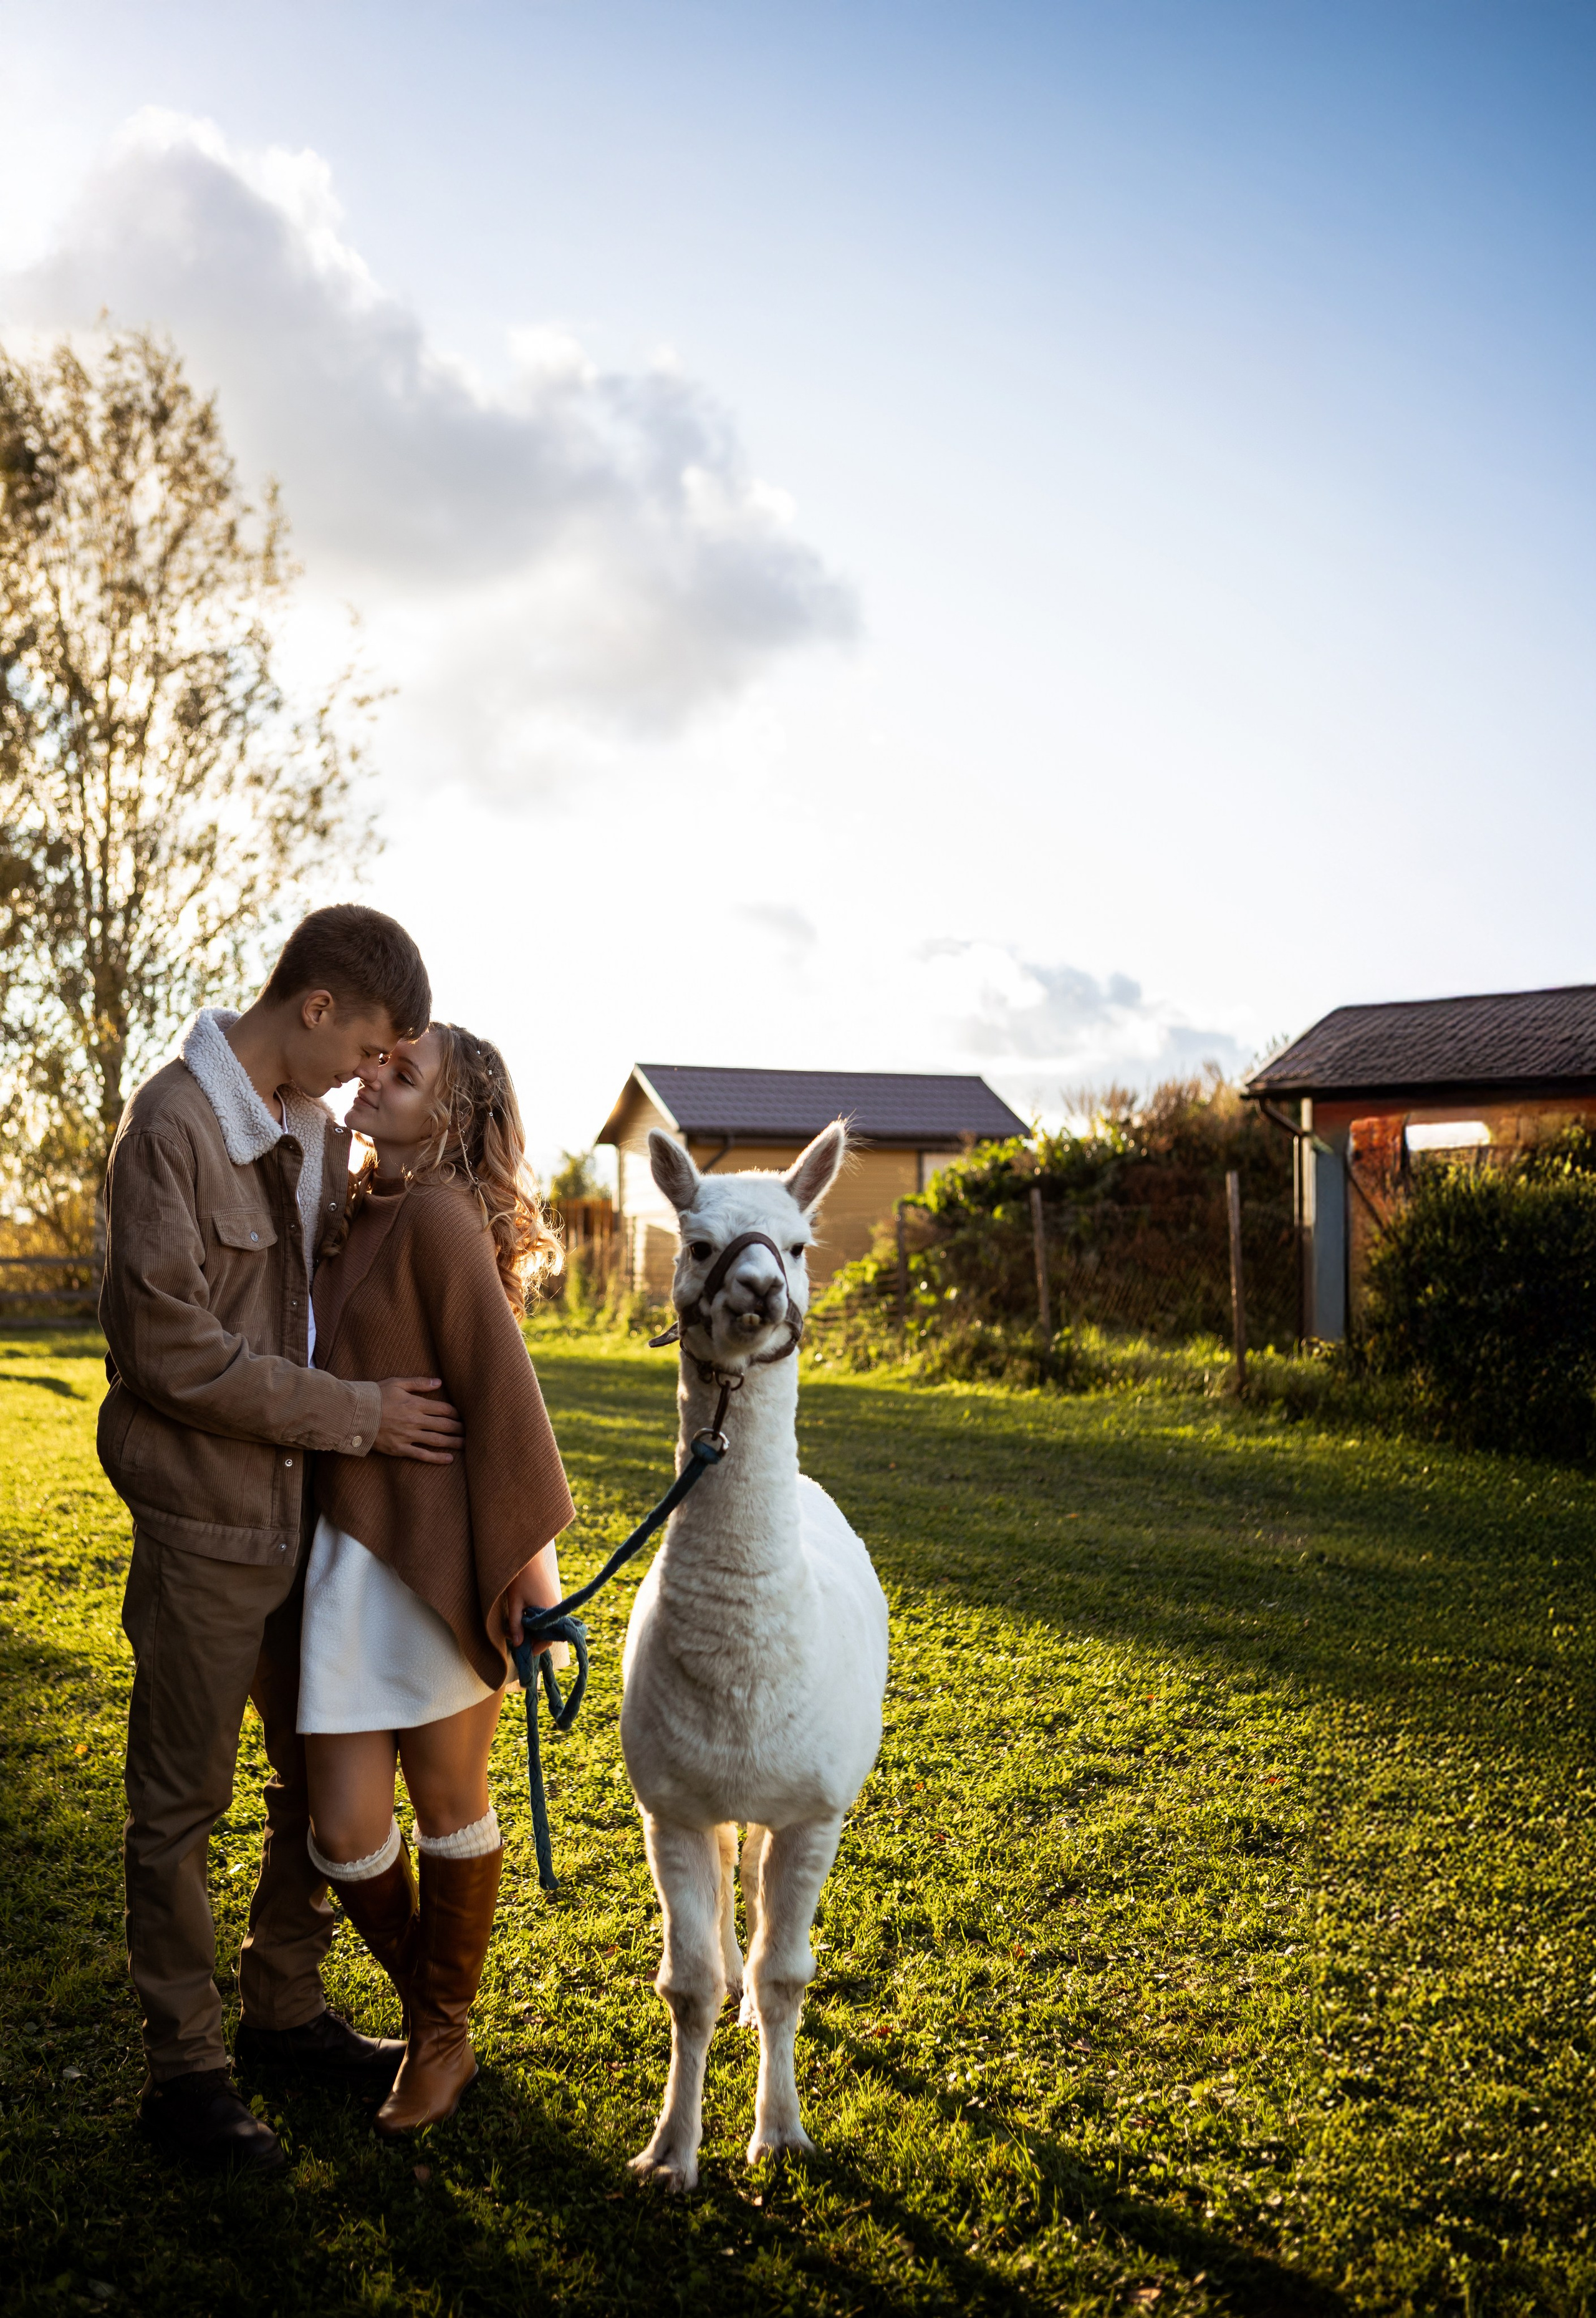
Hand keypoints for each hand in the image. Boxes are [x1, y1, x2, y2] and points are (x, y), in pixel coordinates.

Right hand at [373, 1376, 463, 1463]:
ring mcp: (408, 1436)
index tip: (462, 1416)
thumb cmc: (374, 1396)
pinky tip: (449, 1459)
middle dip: (459, 1428)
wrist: (353, 1414)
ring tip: (466, 1444)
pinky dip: (436, 1458)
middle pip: (444, 1425)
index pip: (443, 1409)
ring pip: (437, 1441)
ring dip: (453, 1443)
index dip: (455, 1413)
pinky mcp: (399, 1449)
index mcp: (415, 1404)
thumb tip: (439, 1382)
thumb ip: (419, 1383)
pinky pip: (422, 1455)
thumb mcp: (397, 1383)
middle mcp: (415, 1421)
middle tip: (470, 1431)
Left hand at [502, 1556, 568, 1671]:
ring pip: (544, 1625)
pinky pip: (544, 1617)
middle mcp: (555, 1610)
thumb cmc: (520, 1580)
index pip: (547, 1640)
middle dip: (530, 1639)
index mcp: (549, 1612)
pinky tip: (519, 1616)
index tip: (521, 1652)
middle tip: (512, 1637)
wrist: (527, 1558)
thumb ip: (516, 1626)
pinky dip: (533, 1621)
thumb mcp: (514, 1604)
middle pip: (546, 1634)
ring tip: (511, 1626)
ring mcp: (553, 1603)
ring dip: (530, 1629)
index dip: (535, 1648)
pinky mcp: (550, 1599)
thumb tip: (517, 1646)